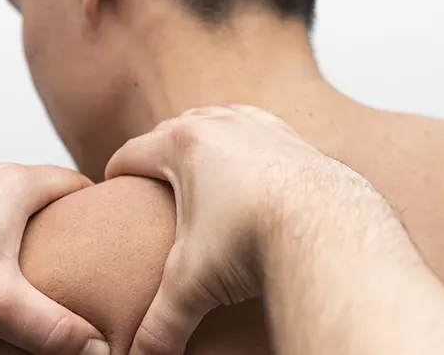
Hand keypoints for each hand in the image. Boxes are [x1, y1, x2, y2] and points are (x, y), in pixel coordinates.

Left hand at [0, 154, 107, 354]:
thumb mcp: (0, 307)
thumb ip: (54, 328)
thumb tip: (97, 347)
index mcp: (13, 184)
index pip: (71, 180)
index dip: (90, 201)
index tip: (98, 222)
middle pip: (33, 183)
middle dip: (48, 211)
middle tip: (56, 247)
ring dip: (5, 210)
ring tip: (4, 248)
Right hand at [106, 105, 362, 354]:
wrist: (330, 230)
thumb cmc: (257, 241)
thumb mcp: (194, 284)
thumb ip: (161, 323)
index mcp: (184, 144)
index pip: (131, 154)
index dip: (116, 175)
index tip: (113, 191)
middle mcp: (221, 124)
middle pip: (171, 130)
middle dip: (157, 155)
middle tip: (150, 186)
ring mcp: (260, 126)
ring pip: (216, 120)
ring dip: (201, 139)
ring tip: (194, 169)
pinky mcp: (293, 138)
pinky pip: (258, 128)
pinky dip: (244, 141)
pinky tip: (247, 163)